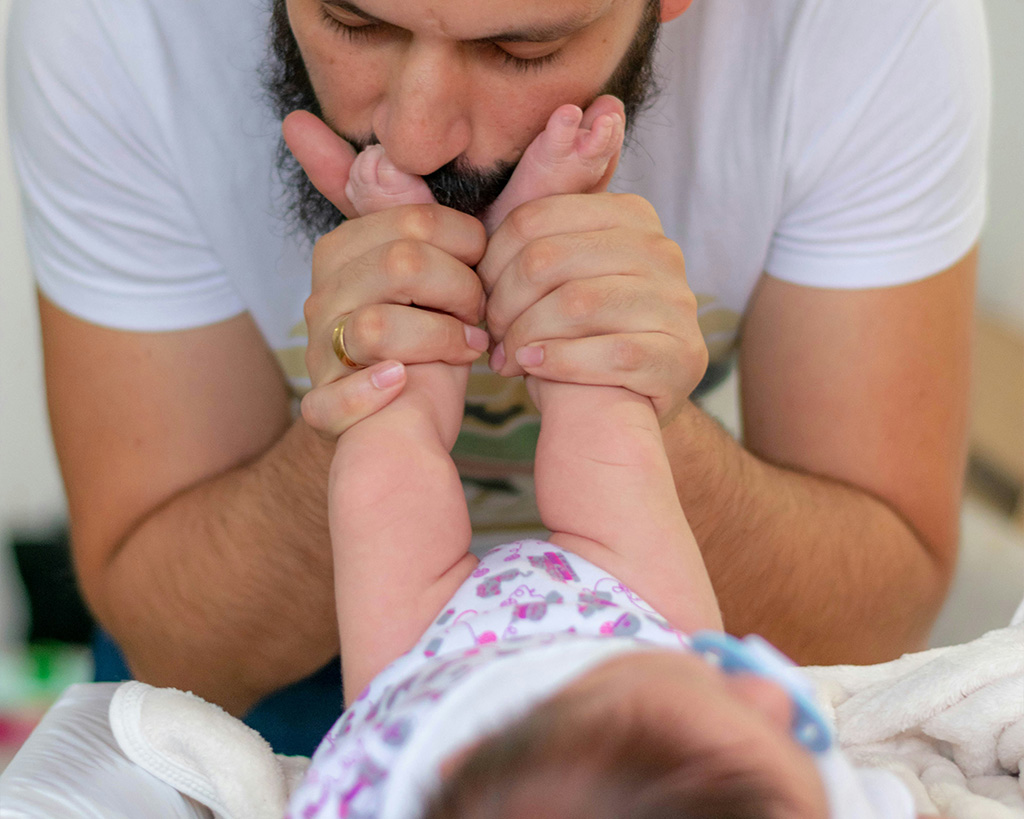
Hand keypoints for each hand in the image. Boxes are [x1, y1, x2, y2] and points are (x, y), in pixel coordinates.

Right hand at [282, 111, 489, 436]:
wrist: (414, 423)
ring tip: (469, 346)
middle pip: (402, 263)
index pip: (411, 218)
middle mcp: (323, 293)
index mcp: (347, 248)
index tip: (482, 262)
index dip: (464, 242)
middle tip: (482, 311)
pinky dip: (369, 391)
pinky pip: (332, 397)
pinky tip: (401, 383)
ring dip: (439, 338)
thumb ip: (418, 214)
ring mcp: (319, 349)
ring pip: (375, 324)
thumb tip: (381, 155)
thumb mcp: (437, 272)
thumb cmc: (435, 341)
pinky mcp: (323, 404)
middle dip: (461, 288)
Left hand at [479, 192, 707, 424]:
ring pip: (576, 305)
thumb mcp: (562, 274)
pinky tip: (534, 368)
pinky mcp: (681, 356)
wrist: (636, 397)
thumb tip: (455, 219)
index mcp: (628, 215)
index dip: (491, 262)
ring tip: (508, 357)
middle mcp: (660, 250)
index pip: (534, 219)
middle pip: (547, 260)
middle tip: (492, 334)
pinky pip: (610, 353)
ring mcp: (676, 303)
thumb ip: (531, 239)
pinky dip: (560, 362)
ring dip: (525, 335)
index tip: (480, 296)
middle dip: (503, 302)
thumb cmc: (585, 330)